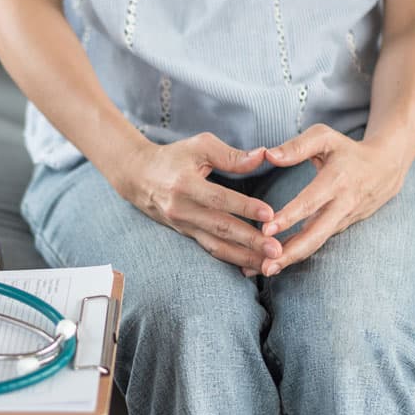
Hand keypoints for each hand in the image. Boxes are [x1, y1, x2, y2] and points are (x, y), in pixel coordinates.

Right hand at [116, 132, 282, 274]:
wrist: (138, 177)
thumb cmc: (173, 158)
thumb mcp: (199, 147)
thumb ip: (231, 155)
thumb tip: (263, 156)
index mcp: (184, 184)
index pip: (218, 198)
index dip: (243, 207)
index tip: (270, 214)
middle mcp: (182, 209)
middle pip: (219, 228)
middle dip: (250, 241)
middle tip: (276, 250)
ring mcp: (183, 226)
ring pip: (216, 246)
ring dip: (244, 257)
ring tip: (270, 266)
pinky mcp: (186, 235)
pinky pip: (211, 250)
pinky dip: (232, 259)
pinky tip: (252, 267)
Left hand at [260, 124, 408, 275]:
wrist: (386, 168)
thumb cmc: (347, 150)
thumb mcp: (324, 137)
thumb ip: (296, 146)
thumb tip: (267, 155)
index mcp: (337, 180)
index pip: (311, 201)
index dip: (289, 216)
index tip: (266, 228)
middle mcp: (342, 205)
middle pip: (316, 234)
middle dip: (291, 252)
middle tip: (266, 266)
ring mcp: (343, 220)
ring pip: (316, 243)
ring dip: (292, 259)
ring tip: (265, 271)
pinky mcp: (340, 228)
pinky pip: (317, 243)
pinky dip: (297, 254)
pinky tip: (274, 264)